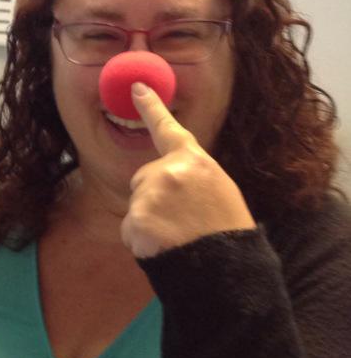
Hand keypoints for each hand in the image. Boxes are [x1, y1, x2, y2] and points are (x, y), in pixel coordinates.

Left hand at [121, 83, 255, 258]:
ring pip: (136, 208)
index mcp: (196, 162)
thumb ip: (192, 177)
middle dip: (153, 199)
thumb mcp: (219, 192)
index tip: (137, 87)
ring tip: (177, 237)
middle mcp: (170, 171)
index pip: (168, 129)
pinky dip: (142, 243)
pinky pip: (130, 231)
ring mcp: (151, 195)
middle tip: (181, 222)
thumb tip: (170, 180)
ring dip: (149, 224)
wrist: (227, 270)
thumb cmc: (226, 234)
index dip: (152, 107)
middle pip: (143, 180)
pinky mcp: (137, 220)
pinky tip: (165, 248)